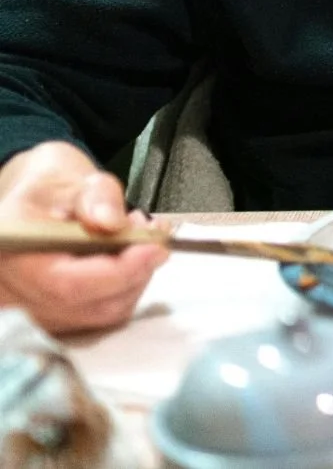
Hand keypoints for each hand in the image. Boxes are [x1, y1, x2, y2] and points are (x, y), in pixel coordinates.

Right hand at [0, 140, 167, 332]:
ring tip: (137, 238)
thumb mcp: (75, 179)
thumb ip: (97, 197)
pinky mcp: (53, 317)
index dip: (119, 272)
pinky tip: (127, 258)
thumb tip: (111, 221)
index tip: (154, 248)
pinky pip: (100, 315)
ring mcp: (31, 309)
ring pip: (100, 314)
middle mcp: (13, 291)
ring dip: (134, 278)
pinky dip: (124, 288)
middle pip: (88, 305)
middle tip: (153, 235)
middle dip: (134, 271)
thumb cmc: (51, 192)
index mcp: (12, 251)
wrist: (38, 204)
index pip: (66, 283)